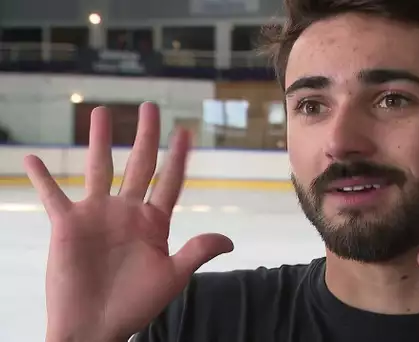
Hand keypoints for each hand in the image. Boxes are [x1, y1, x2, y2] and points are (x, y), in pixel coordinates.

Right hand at [26, 103, 233, 341]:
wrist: (95, 326)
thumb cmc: (135, 304)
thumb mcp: (172, 276)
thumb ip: (196, 252)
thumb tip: (229, 240)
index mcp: (154, 222)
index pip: (169, 181)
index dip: (178, 157)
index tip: (185, 131)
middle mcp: (127, 211)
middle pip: (139, 164)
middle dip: (146, 135)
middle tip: (150, 107)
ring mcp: (97, 215)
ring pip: (99, 168)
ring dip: (100, 140)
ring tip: (102, 112)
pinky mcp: (68, 225)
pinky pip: (53, 196)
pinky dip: (42, 178)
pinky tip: (32, 159)